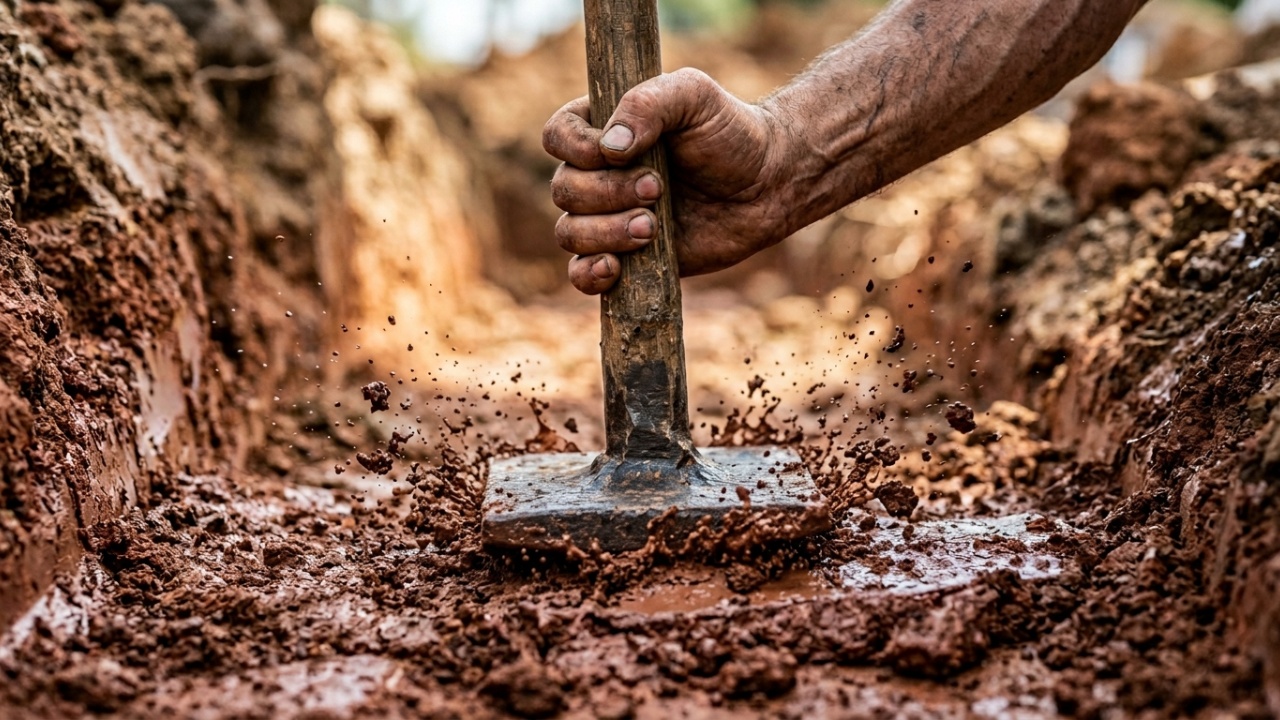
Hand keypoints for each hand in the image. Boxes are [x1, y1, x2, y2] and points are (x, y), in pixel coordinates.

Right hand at [543, 68, 793, 293]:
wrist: (768, 185)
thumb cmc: (731, 133)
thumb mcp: (694, 95)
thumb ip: (648, 103)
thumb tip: (609, 149)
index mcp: (603, 128)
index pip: (557, 136)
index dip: (577, 149)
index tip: (621, 154)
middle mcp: (599, 173)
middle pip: (564, 189)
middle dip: (608, 194)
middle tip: (658, 190)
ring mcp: (608, 217)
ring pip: (569, 233)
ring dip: (606, 232)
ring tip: (652, 228)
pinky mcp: (625, 257)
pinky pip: (580, 274)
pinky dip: (588, 275)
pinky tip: (615, 268)